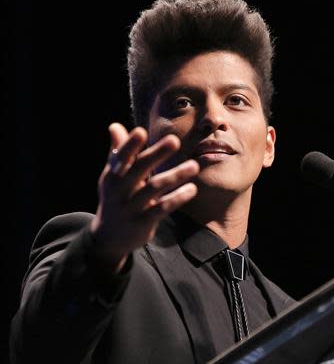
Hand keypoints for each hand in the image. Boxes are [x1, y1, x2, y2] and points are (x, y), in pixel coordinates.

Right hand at [90, 123, 198, 271]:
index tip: (141, 132)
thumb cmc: (116, 198)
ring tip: (194, 166)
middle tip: (175, 141)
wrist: (109, 237)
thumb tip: (115, 126)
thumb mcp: (113, 177)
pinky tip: (192, 189)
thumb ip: (118, 153)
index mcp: (113, 175)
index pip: (121, 157)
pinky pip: (162, 208)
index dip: (130, 145)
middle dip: (156, 154)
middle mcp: (119, 190)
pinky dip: (177, 198)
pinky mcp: (142, 223)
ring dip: (175, 175)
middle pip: (139, 169)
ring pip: (154, 188)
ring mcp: (130, 207)